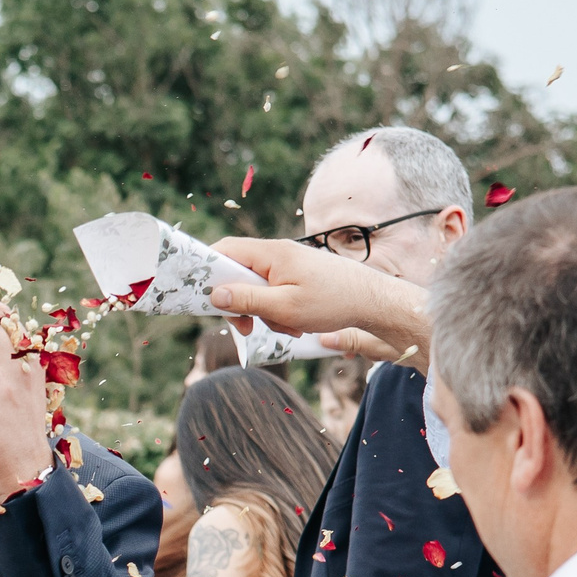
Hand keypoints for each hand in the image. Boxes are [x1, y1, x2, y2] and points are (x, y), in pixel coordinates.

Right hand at [208, 238, 433, 366]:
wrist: (375, 301)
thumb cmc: (333, 301)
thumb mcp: (284, 307)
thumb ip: (247, 300)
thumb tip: (215, 294)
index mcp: (271, 253)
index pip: (225, 249)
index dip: (207, 270)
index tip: (201, 296)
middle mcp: (278, 253)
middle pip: (238, 273)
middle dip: (239, 303)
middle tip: (246, 326)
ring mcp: (289, 264)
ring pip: (257, 288)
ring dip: (263, 312)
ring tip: (287, 327)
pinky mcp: (298, 276)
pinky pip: (275, 292)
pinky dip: (278, 311)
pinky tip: (297, 324)